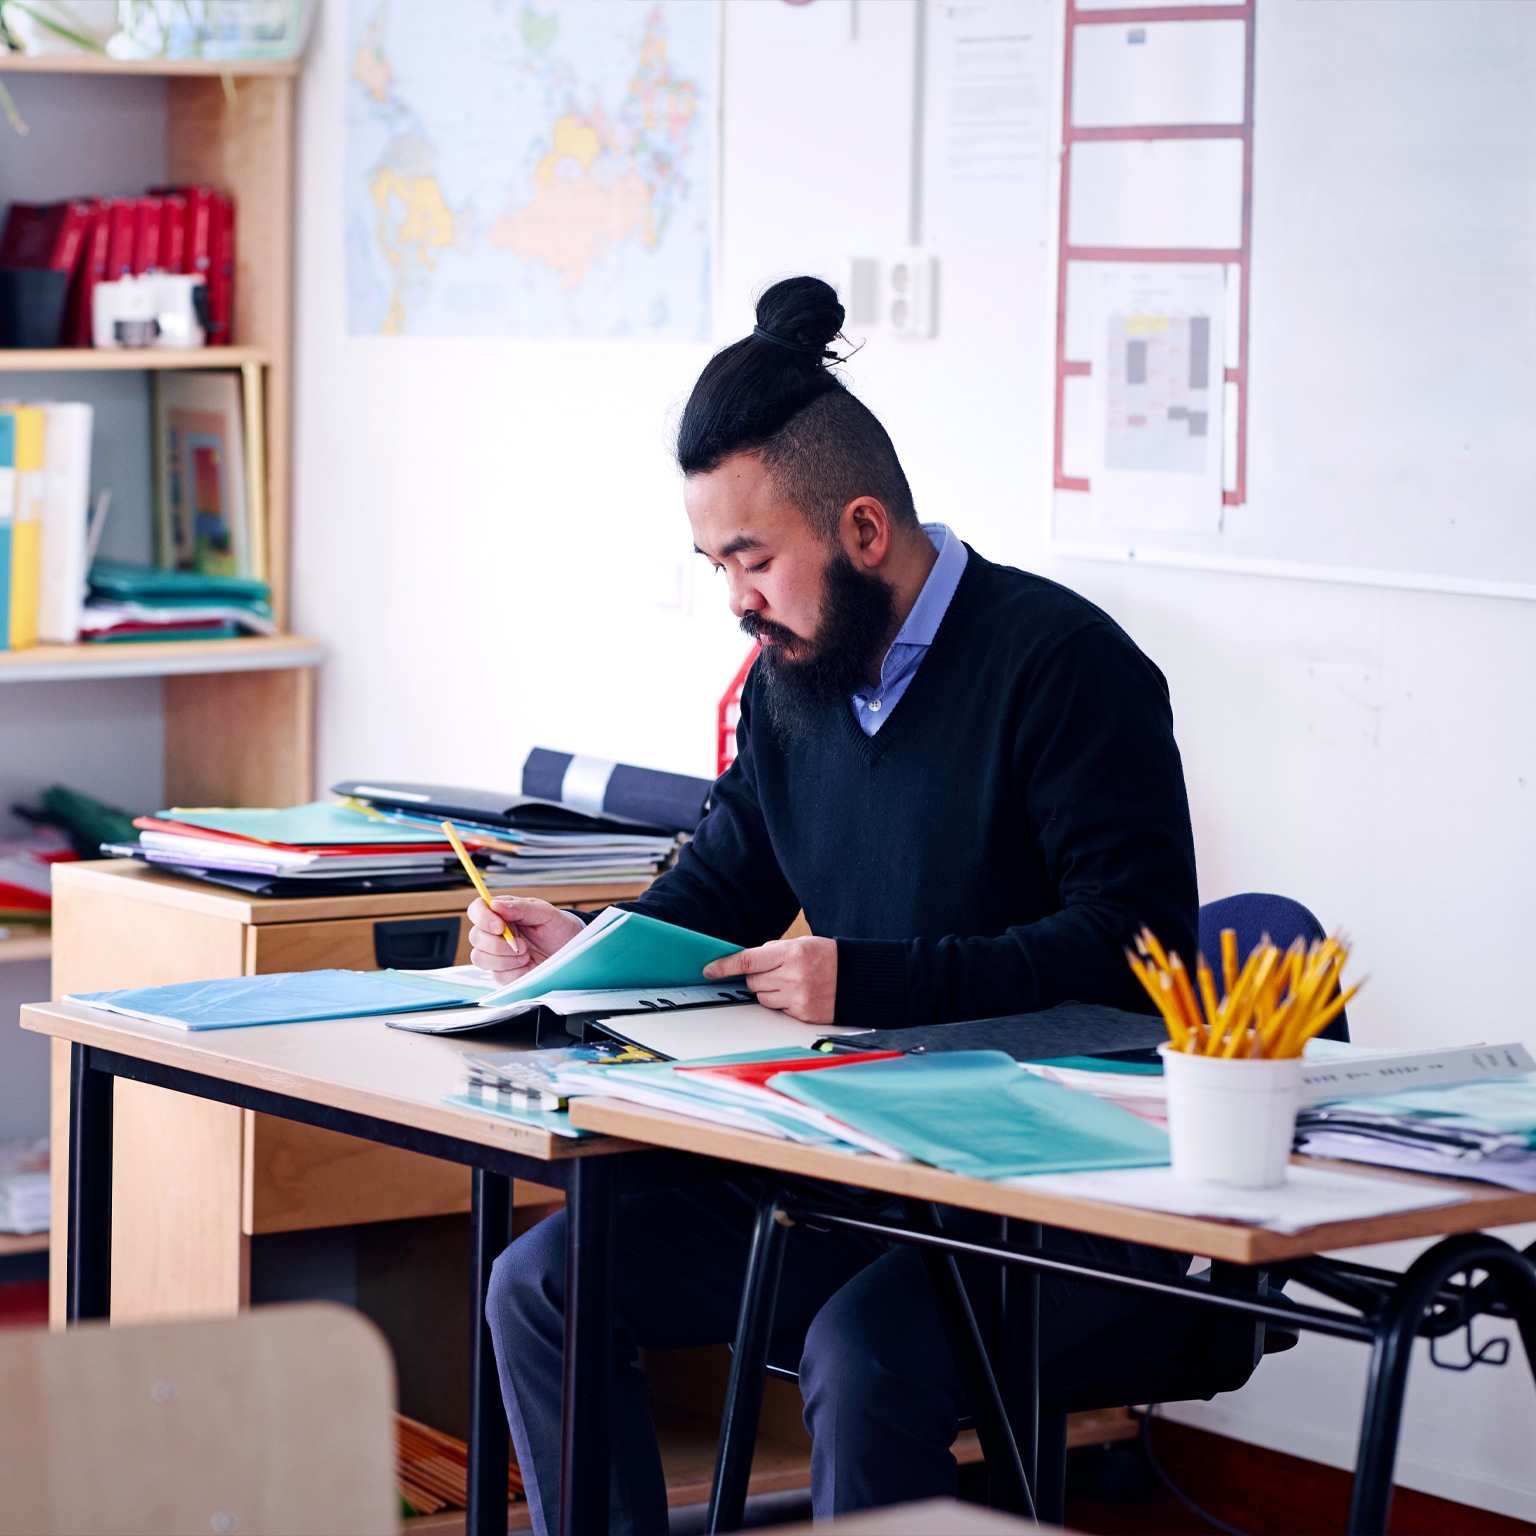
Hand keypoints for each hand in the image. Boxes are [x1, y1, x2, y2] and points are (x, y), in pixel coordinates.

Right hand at [467, 896, 585, 985]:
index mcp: (501, 912)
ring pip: (480, 958)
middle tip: (522, 945)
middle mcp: (495, 932)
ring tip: (527, 955)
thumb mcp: (545, 912)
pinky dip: (515, 972)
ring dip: (505, 960)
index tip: (499, 927)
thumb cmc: (557, 927)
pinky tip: (528, 966)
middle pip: (475, 937)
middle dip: (497, 945)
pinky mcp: (503, 972)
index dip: (482, 918)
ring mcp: (496, 953)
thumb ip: (521, 908)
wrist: (570, 950)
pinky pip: (497, 976)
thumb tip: (496, 905)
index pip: (477, 910)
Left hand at [703, 936, 837, 1024]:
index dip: (725, 965)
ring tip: (790, 982)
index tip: (709, 969)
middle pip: (752, 980)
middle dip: (758, 976)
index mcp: (792, 954)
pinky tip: (799, 994)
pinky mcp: (802, 1014)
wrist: (858, 979)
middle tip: (776, 971)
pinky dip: (782, 1002)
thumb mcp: (801, 944)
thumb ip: (772, 952)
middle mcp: (793, 976)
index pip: (748, 960)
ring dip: (768, 990)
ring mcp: (797, 998)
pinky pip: (777, 1010)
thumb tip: (746, 962)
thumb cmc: (827, 957)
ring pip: (762, 997)